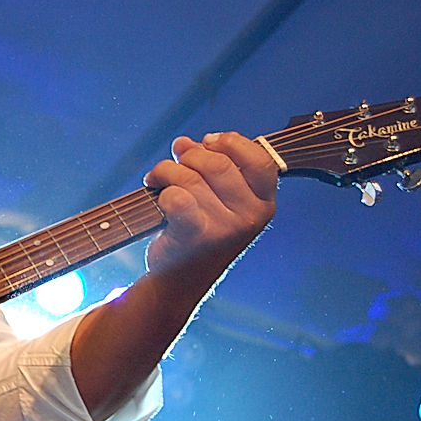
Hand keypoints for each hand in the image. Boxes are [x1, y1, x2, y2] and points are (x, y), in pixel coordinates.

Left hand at [143, 131, 277, 288]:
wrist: (179, 278)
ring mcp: (225, 228)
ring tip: (157, 178)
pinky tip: (156, 194)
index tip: (207, 142)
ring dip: (165, 171)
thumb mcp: (218, 199)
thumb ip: (210, 167)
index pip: (259, 159)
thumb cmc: (199, 232)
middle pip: (217, 163)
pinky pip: (177, 197)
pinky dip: (161, 191)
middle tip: (174, 163)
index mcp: (263, 204)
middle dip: (188, 156)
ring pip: (190, 177)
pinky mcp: (197, 237)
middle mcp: (250, 217)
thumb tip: (185, 143)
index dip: (231, 143)